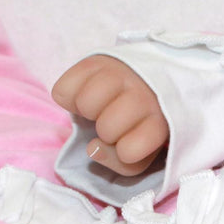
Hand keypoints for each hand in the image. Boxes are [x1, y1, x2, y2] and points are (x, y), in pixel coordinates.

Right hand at [51, 55, 168, 176]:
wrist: (143, 80)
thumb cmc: (137, 125)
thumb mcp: (139, 153)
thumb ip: (117, 162)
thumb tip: (92, 148)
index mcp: (159, 121)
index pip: (131, 150)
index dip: (124, 153)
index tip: (131, 142)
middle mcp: (142, 93)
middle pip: (107, 128)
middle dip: (107, 132)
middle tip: (114, 122)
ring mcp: (120, 73)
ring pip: (86, 104)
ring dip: (86, 111)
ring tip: (99, 107)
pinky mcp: (96, 60)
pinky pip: (63, 90)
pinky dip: (68, 97)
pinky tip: (84, 93)